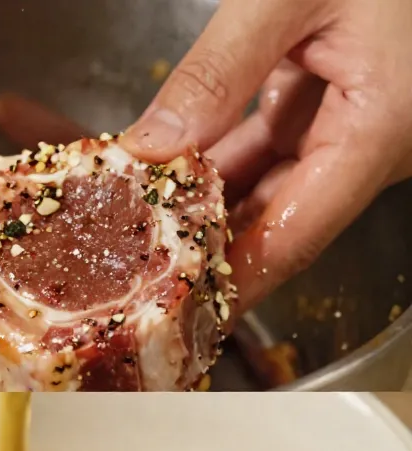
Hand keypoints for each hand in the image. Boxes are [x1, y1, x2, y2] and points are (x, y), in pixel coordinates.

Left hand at [121, 0, 411, 309]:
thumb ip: (220, 69)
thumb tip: (151, 146)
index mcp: (378, 133)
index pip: (295, 234)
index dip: (234, 282)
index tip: (179, 313)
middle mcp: (371, 148)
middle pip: (278, 222)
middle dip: (208, 248)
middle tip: (138, 276)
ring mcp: (356, 130)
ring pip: (270, 189)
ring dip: (206, 205)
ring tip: (139, 227)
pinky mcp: (339, 105)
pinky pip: (274, 149)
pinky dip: (222, 160)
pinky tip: (170, 168)